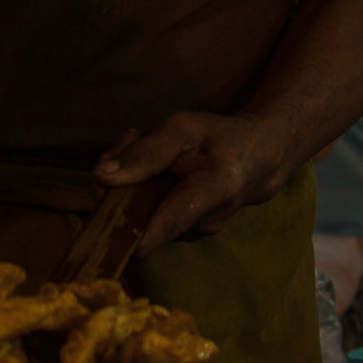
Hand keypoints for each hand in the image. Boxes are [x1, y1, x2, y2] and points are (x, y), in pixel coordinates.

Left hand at [96, 111, 287, 256]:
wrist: (261, 158)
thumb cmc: (223, 137)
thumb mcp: (184, 128)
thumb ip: (145, 152)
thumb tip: (102, 177)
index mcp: (213, 191)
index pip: (164, 225)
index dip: (128, 233)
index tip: (101, 227)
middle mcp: (204, 222)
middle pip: (140, 216)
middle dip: (120, 181)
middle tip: (129, 140)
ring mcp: (194, 232)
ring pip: (141, 215)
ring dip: (129, 182)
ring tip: (143, 144)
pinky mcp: (185, 232)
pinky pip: (149, 214)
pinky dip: (141, 190)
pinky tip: (153, 166)